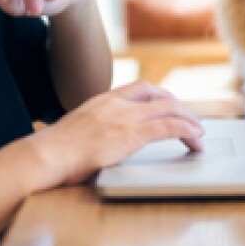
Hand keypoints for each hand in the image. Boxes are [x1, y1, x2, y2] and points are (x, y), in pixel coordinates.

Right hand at [31, 82, 204, 185]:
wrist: (44, 157)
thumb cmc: (54, 152)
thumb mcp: (77, 130)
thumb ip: (95, 129)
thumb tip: (102, 140)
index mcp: (103, 99)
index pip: (141, 88)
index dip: (162, 97)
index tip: (172, 106)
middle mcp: (116, 103)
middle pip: (159, 95)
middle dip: (179, 107)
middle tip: (191, 121)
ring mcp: (123, 117)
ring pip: (169, 109)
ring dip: (189, 120)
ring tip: (200, 133)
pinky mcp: (129, 134)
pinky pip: (167, 127)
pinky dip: (186, 130)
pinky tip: (195, 138)